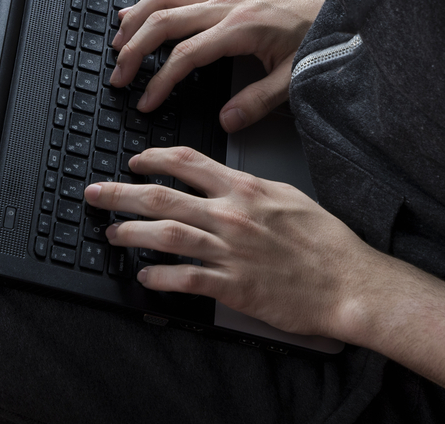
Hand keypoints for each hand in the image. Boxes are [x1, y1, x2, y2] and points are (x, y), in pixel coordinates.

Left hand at [86, 148, 444, 395]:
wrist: (349, 281)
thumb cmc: (325, 241)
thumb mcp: (288, 196)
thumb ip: (250, 187)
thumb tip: (222, 179)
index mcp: (245, 189)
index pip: (188, 163)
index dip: (153, 158)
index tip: (134, 160)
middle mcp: (232, 216)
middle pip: (163, 197)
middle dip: (121, 193)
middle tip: (95, 193)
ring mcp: (231, 252)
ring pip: (166, 236)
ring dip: (132, 233)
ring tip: (112, 234)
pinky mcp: (233, 287)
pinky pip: (186, 279)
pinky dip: (160, 278)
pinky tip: (143, 277)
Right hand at [110, 0, 328, 131]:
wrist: (328, 0)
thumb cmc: (314, 32)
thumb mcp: (295, 74)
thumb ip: (260, 100)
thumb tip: (227, 120)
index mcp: (240, 28)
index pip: (185, 55)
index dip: (160, 80)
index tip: (146, 102)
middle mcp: (224, 6)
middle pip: (163, 22)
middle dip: (134, 50)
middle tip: (118, 77)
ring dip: (134, 21)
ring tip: (116, 47)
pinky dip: (147, 5)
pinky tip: (133, 16)